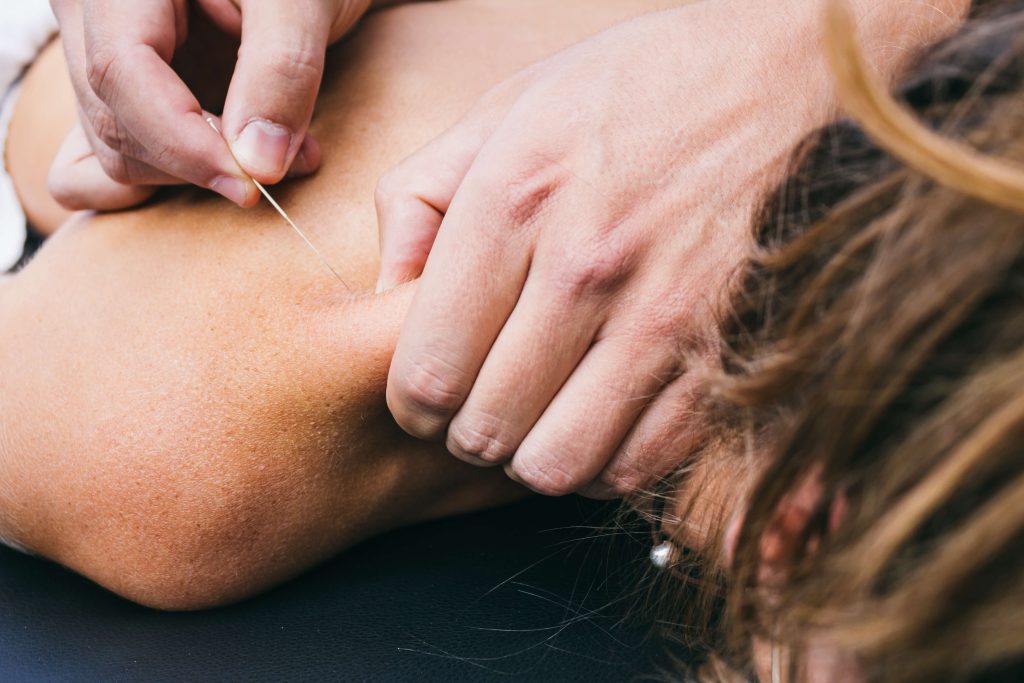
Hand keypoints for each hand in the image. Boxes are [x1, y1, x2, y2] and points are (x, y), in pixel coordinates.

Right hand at [48, 0, 380, 209]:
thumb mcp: (303, 3)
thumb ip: (282, 71)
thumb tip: (258, 165)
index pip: (118, 72)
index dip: (184, 142)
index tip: (252, 184)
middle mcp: (88, 12)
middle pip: (114, 118)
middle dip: (202, 162)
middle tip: (290, 162)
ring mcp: (93, 52)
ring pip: (114, 146)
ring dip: (197, 174)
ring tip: (284, 153)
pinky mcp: (119, 89)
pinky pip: (94, 160)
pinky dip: (159, 182)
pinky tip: (220, 172)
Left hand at [378, 0, 964, 497]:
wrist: (797, 71)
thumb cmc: (639, 90)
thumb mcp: (507, 108)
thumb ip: (422, 197)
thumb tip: (385, 292)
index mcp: (514, 197)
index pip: (426, 369)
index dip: (414, 403)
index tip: (428, 395)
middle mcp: (587, 263)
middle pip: (485, 429)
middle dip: (469, 433)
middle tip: (486, 405)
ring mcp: (667, 314)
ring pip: (558, 464)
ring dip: (536, 456)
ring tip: (543, 417)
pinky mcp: (729, 352)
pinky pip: (642, 464)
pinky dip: (610, 460)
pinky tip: (606, 417)